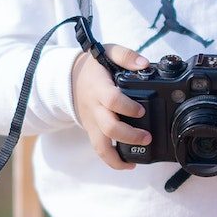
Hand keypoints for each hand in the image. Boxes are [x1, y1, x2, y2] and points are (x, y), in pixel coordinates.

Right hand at [71, 45, 151, 169]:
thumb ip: (126, 56)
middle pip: (109, 127)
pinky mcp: (92, 131)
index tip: (141, 110)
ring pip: (101, 146)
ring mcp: (92, 122)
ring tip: (136, 160)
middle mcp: (94, 108)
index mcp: (99, 88)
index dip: (127, 107)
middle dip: (129, 135)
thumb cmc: (94, 67)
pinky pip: (100, 150)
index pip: (112, 100)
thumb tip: (144, 64)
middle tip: (147, 137)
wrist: (68, 79)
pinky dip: (112, 161)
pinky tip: (129, 164)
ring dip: (118, 156)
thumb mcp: (108, 52)